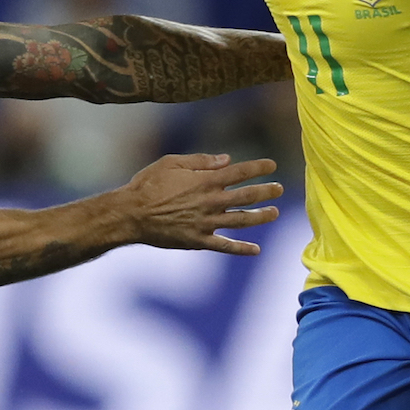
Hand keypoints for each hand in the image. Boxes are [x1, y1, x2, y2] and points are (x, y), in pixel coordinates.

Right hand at [119, 153, 280, 254]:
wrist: (131, 214)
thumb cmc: (148, 184)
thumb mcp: (171, 163)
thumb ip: (201, 160)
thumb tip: (226, 159)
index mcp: (205, 180)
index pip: (239, 172)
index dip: (258, 168)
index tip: (272, 165)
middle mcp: (210, 201)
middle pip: (246, 196)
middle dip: (266, 191)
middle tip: (279, 189)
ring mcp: (206, 223)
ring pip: (241, 220)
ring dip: (261, 216)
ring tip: (274, 213)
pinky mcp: (198, 241)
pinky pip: (224, 246)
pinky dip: (241, 248)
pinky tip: (255, 249)